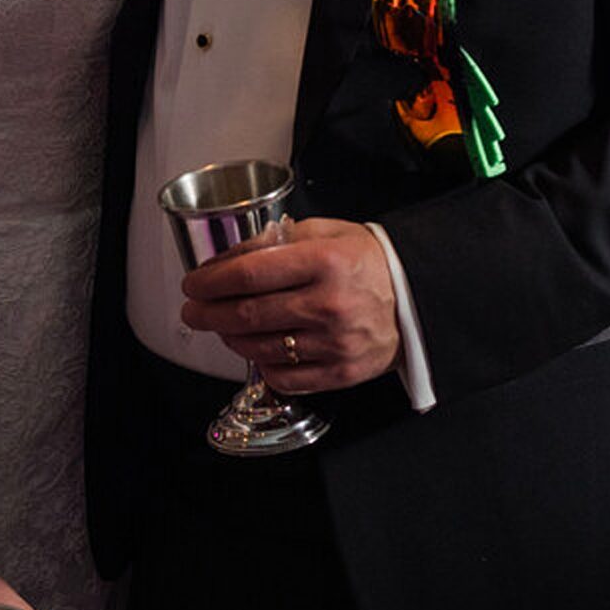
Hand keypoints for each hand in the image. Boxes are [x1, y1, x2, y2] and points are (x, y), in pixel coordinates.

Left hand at [179, 217, 399, 393]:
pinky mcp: (340, 373)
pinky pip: (283, 377)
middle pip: (247, 314)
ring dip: (230, 338)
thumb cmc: (368, 263)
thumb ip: (278, 240)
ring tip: (222, 326)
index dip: (211, 280)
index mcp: (325, 261)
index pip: (249, 273)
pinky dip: (261, 365)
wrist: (416, 299)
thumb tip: (229, 258)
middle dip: (208, 312)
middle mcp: (329, 304)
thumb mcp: (327, 232)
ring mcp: (334, 343)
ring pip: (260, 347)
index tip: (194, 283)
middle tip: (193, 310)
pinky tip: (256, 350)